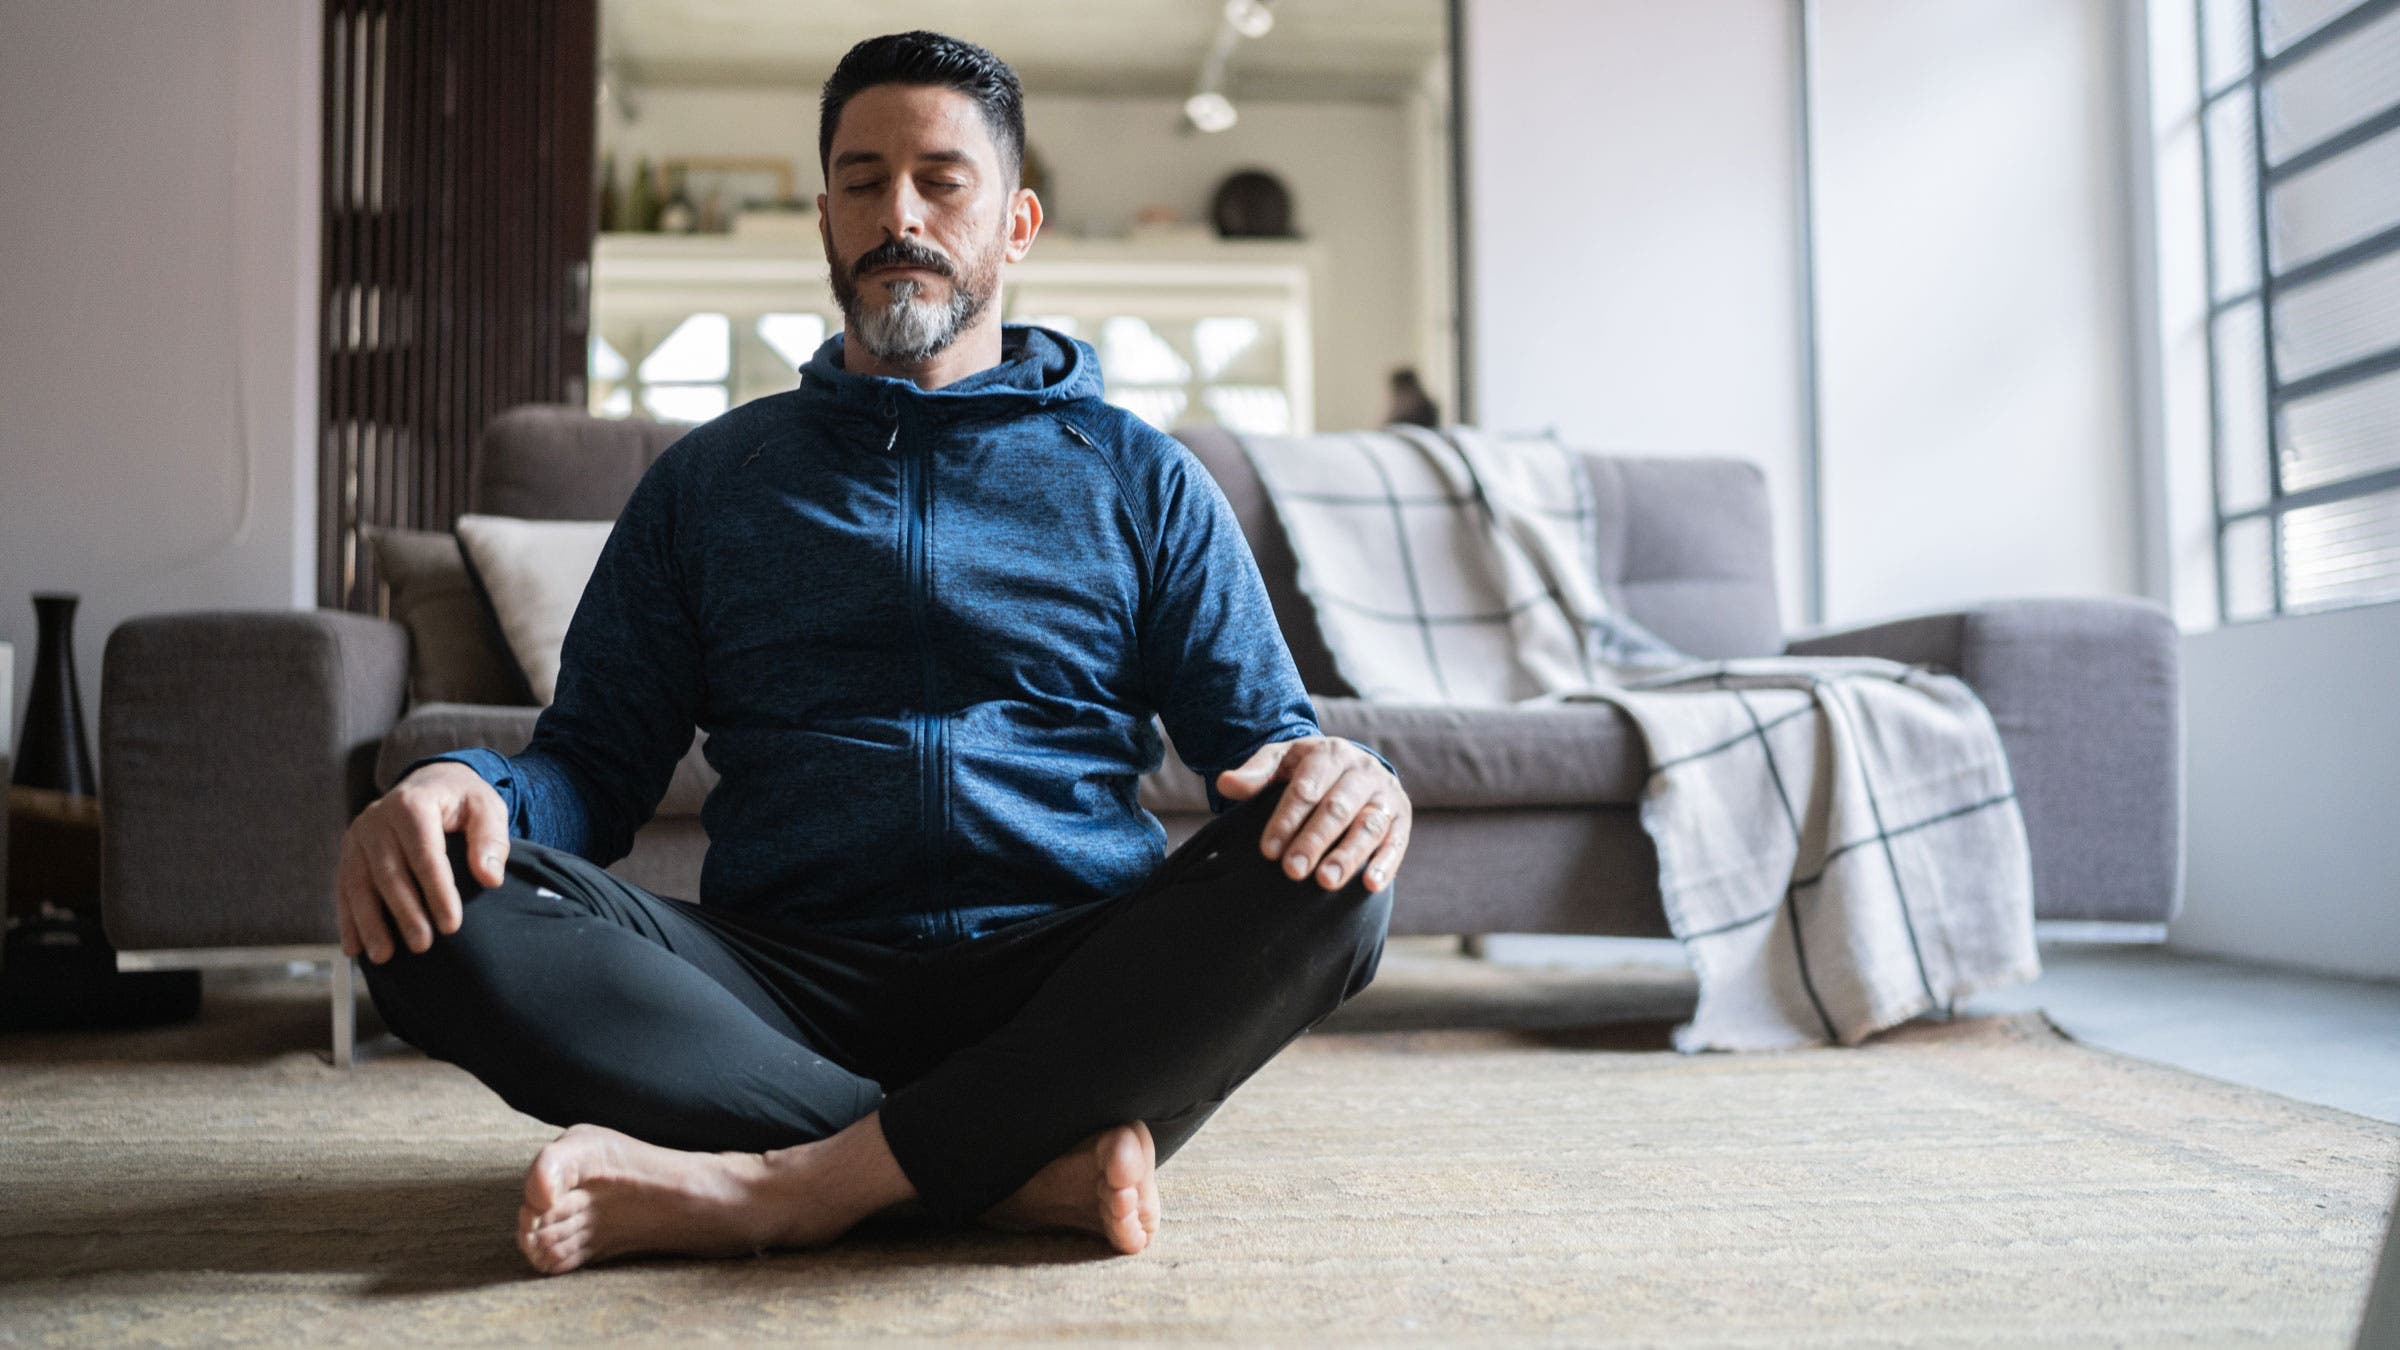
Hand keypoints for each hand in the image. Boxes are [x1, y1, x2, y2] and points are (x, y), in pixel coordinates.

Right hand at [337, 762, 509, 963]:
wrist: (430, 783)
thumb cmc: (462, 800)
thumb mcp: (487, 807)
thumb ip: (491, 839)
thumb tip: (490, 878)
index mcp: (412, 803)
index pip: (424, 853)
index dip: (437, 891)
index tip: (452, 925)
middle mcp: (377, 818)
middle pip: (388, 871)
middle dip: (404, 912)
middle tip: (423, 945)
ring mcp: (358, 836)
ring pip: (360, 884)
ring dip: (370, 923)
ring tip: (384, 956)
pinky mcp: (349, 853)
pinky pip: (345, 889)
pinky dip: (348, 920)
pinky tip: (354, 948)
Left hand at [1216, 736, 1409, 893]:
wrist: (1351, 767)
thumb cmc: (1306, 770)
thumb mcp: (1280, 762)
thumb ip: (1255, 774)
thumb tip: (1225, 784)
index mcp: (1330, 753)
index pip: (1306, 788)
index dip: (1286, 819)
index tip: (1267, 851)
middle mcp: (1362, 771)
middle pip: (1337, 808)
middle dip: (1314, 840)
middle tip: (1293, 870)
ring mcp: (1385, 795)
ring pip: (1369, 826)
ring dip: (1348, 855)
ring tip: (1326, 882)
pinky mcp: (1401, 818)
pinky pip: (1396, 842)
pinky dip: (1385, 864)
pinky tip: (1370, 885)